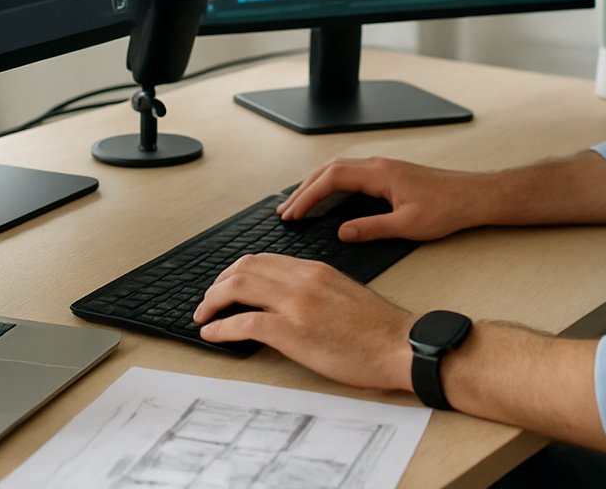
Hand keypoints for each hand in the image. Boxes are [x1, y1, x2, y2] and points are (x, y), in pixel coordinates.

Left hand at [194, 254, 414, 392]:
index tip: (226, 285)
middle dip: (217, 283)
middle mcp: (302, 279)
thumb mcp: (343, 293)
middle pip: (243, 267)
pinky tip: (213, 334)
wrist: (401, 345)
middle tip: (208, 301)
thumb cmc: (379, 328)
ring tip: (204, 315)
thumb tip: (287, 301)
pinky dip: (221, 328)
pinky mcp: (292, 332)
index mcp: (315, 269)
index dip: (236, 271)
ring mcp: (296, 304)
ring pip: (237, 288)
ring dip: (213, 302)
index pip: (263, 259)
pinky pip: (244, 323)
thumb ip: (314, 289)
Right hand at [278, 157, 489, 241]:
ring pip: (339, 169)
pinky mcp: (389, 174)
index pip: (332, 179)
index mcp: (379, 173)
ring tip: (298, 204)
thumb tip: (342, 232)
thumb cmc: (448, 208)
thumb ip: (372, 228)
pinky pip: (351, 173)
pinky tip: (327, 197)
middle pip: (329, 170)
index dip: (307, 196)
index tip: (292, 214)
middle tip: (285, 211)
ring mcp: (383, 167)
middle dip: (303, 189)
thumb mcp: (408, 225)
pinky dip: (331, 184)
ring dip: (316, 184)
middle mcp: (378, 165)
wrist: (475, 196)